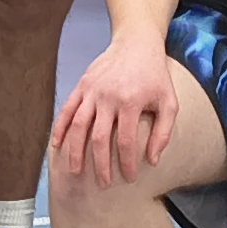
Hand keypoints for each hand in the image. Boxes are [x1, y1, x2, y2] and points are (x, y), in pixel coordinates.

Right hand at [51, 39, 177, 189]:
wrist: (136, 43)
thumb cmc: (155, 75)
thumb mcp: (169, 102)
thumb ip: (163, 133)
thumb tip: (152, 160)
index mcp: (130, 102)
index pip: (125, 141)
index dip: (126, 163)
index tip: (128, 178)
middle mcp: (108, 97)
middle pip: (99, 138)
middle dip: (100, 165)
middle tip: (102, 183)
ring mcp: (92, 91)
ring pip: (79, 126)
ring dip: (75, 151)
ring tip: (75, 171)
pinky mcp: (82, 85)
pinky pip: (67, 110)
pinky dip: (60, 128)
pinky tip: (57, 145)